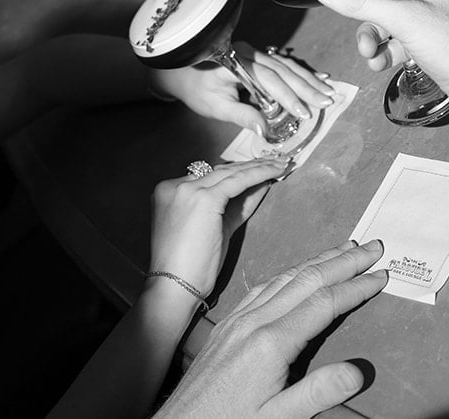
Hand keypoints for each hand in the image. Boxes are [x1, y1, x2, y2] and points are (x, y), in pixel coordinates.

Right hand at [150, 157, 292, 302]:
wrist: (175, 287)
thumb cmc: (190, 265)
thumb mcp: (212, 227)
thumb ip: (233, 207)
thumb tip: (258, 188)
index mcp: (168, 191)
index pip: (209, 176)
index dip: (236, 172)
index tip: (256, 168)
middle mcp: (175, 186)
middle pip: (219, 171)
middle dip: (249, 166)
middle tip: (273, 162)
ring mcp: (187, 190)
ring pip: (230, 172)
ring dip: (259, 167)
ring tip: (280, 164)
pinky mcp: (204, 198)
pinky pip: (238, 180)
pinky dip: (259, 174)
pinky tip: (275, 172)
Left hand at [153, 45, 335, 132]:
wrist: (183, 72)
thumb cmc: (197, 90)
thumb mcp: (216, 107)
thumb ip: (242, 116)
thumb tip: (266, 131)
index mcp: (236, 62)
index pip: (268, 80)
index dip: (288, 97)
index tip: (304, 112)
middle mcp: (248, 52)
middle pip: (284, 70)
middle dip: (307, 87)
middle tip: (327, 101)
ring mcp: (255, 52)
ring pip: (288, 65)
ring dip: (309, 79)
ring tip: (328, 92)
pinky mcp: (259, 56)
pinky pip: (284, 64)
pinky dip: (302, 72)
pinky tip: (319, 77)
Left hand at [155, 240, 387, 417]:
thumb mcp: (278, 418)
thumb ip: (318, 393)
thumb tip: (358, 372)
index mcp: (271, 343)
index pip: (323, 302)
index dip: (356, 287)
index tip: (381, 275)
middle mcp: (254, 322)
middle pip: (307, 279)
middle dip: (343, 261)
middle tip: (372, 246)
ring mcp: (239, 319)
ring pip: (285, 277)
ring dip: (318, 260)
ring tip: (344, 249)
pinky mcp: (228, 324)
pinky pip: (264, 287)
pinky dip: (290, 272)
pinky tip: (298, 272)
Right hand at [313, 0, 448, 125]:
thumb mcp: (404, 18)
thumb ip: (363, 1)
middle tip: (347, 7)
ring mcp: (435, 17)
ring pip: (393, 14)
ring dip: (374, 31)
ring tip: (367, 50)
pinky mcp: (434, 44)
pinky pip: (402, 39)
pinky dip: (387, 50)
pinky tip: (379, 63)